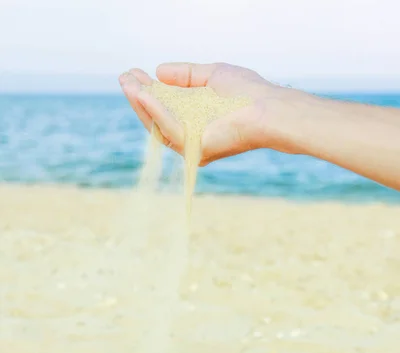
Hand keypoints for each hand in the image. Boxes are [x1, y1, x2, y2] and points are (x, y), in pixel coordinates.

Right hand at [119, 62, 302, 165]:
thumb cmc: (247, 93)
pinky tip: (142, 92)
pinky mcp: (194, 149)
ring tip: (127, 82)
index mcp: (195, 122)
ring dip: (140, 102)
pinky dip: (154, 109)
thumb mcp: (211, 75)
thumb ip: (186, 75)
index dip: (148, 90)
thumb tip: (159, 71)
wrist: (267, 108)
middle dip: (139, 97)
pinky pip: (169, 127)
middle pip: (157, 118)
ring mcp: (192, 146)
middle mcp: (191, 137)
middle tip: (124, 76)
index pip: (166, 107)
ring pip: (158, 124)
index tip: (135, 72)